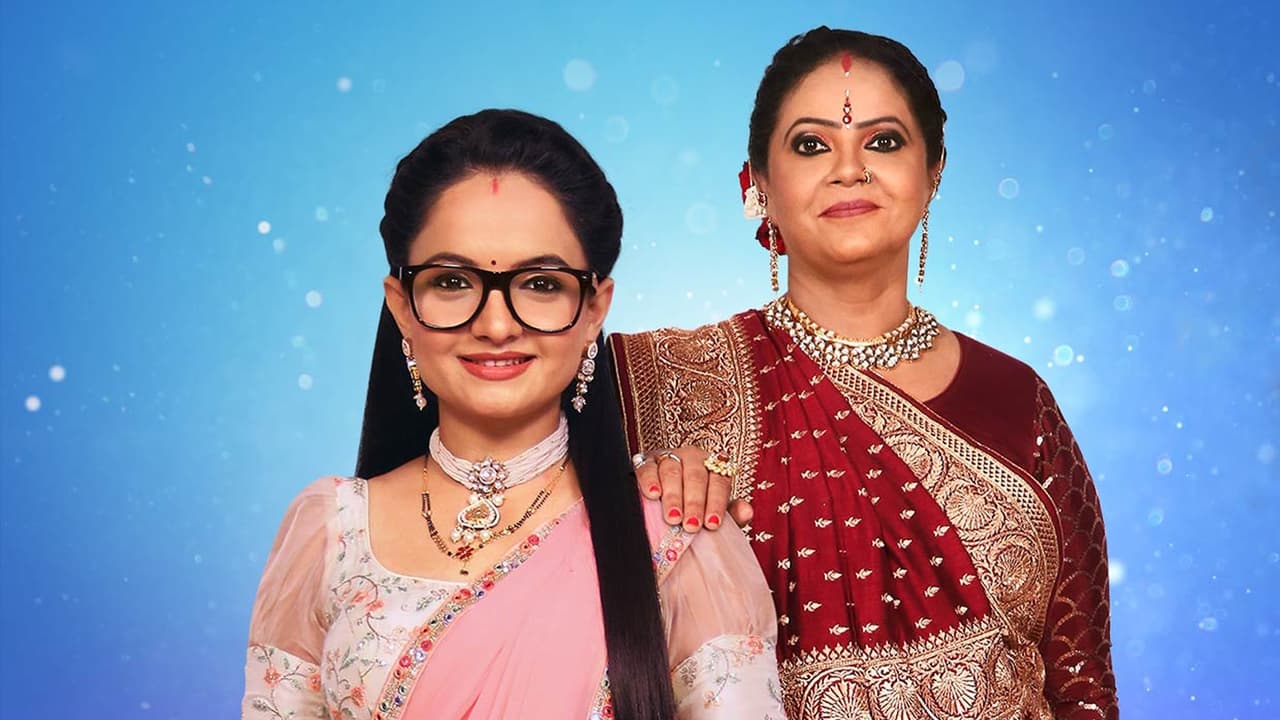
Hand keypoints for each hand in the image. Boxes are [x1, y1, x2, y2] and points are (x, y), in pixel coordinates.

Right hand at [633, 447, 754, 531]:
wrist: (664, 501)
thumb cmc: (694, 507)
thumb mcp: (713, 511)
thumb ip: (732, 513)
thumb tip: (747, 512)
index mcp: (714, 467)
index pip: (719, 481)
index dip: (716, 503)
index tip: (712, 524)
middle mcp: (693, 457)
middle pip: (695, 476)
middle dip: (694, 503)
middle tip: (691, 525)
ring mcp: (669, 456)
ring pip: (672, 471)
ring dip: (673, 496)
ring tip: (673, 518)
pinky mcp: (646, 461)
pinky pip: (647, 468)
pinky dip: (650, 480)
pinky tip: (653, 494)